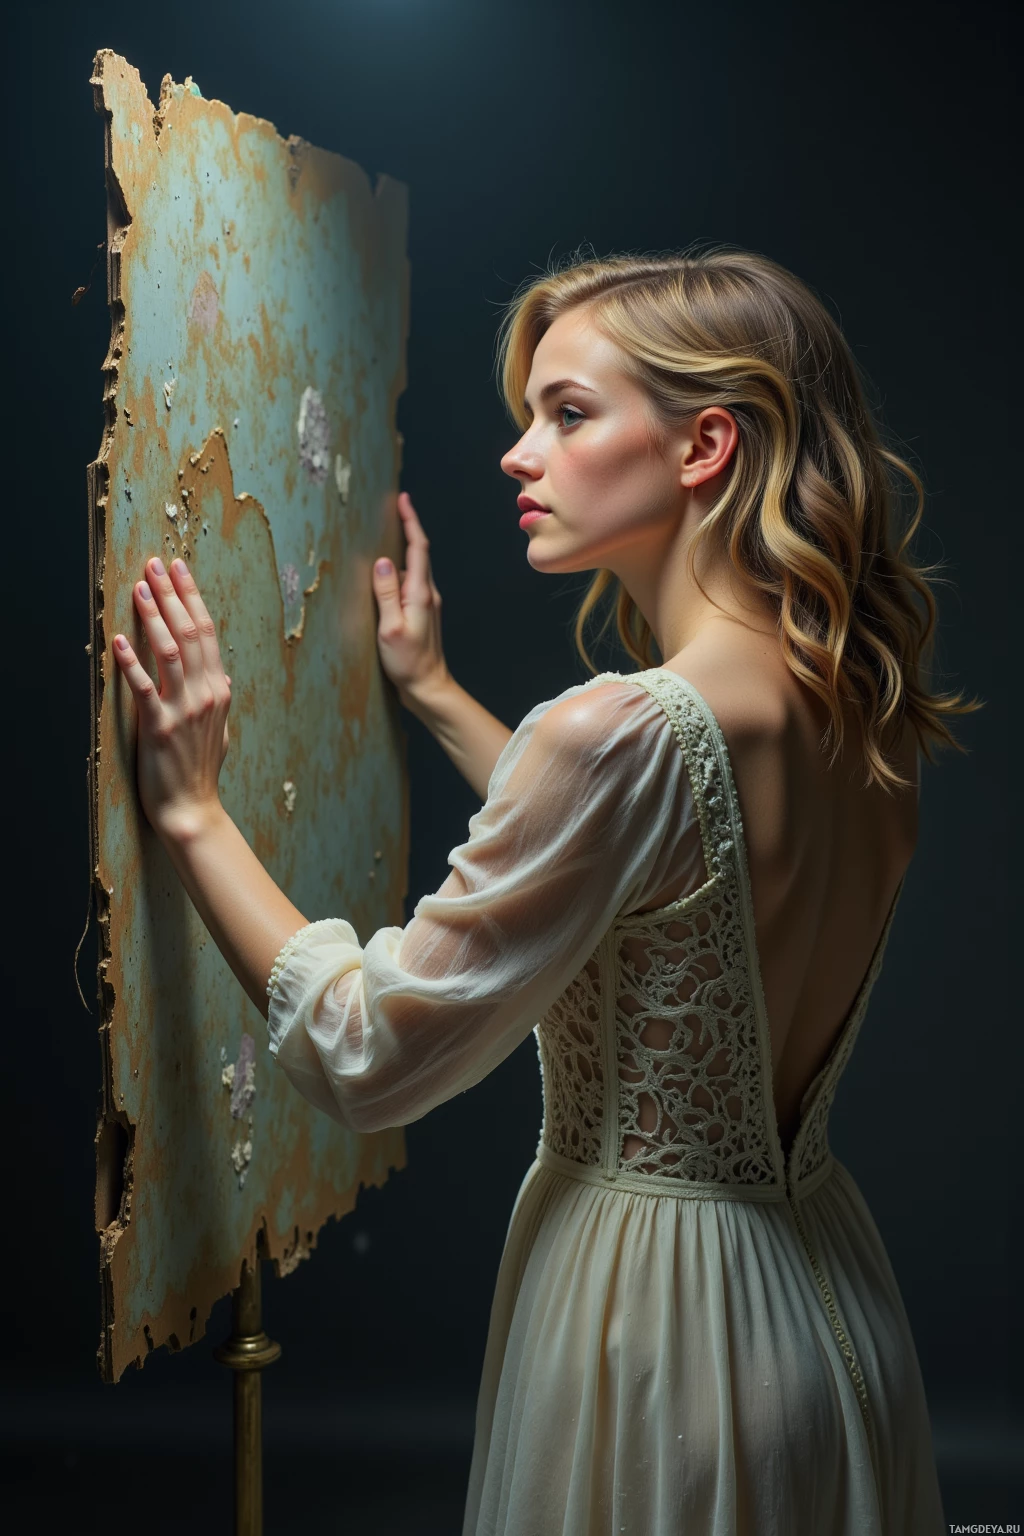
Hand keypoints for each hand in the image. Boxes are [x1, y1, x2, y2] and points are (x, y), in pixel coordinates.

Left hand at [112, 555, 232, 842]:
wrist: (192, 808)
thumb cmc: (202, 771)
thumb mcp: (221, 731)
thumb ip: (220, 700)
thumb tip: (223, 676)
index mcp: (219, 690)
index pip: (206, 633)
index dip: (191, 597)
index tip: (178, 570)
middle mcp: (206, 694)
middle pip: (189, 633)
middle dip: (171, 595)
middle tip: (155, 565)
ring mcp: (183, 710)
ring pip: (170, 652)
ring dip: (154, 617)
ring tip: (139, 589)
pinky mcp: (159, 728)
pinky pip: (145, 688)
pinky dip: (131, 663)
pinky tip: (119, 641)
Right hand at [372, 492, 449, 704]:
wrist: (428, 688)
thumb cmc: (409, 663)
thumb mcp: (391, 628)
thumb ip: (386, 594)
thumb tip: (382, 561)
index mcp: (420, 593)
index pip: (418, 548)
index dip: (411, 522)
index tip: (403, 500)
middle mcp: (427, 594)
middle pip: (419, 553)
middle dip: (408, 527)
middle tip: (395, 507)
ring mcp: (426, 604)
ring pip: (414, 567)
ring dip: (404, 548)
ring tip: (390, 532)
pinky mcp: (420, 614)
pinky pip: (410, 582)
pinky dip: (401, 569)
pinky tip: (388, 572)